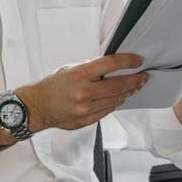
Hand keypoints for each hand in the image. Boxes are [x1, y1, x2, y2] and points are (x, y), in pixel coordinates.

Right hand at [17, 54, 148, 131]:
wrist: (38, 107)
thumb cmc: (53, 86)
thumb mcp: (70, 68)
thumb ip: (91, 67)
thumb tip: (113, 66)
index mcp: (79, 74)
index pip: (110, 64)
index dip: (128, 62)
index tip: (138, 61)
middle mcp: (84, 92)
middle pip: (118, 85)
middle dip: (135, 80)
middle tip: (143, 77)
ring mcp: (86, 108)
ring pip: (116, 99)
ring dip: (128, 92)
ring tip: (134, 87)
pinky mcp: (87, 120)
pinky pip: (108, 110)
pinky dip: (116, 102)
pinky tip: (120, 97)